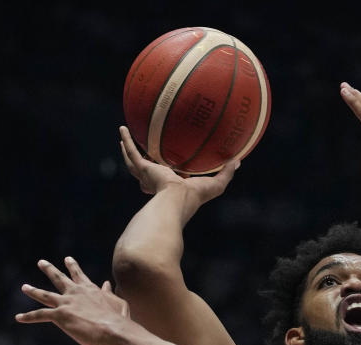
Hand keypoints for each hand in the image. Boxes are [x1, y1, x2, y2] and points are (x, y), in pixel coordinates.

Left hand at [15, 257, 130, 344]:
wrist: (114, 330)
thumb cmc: (119, 319)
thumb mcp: (118, 302)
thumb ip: (109, 293)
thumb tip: (107, 283)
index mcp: (90, 289)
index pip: (79, 275)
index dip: (73, 267)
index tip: (67, 259)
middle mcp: (75, 292)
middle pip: (59, 278)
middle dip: (49, 270)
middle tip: (41, 262)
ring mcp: (66, 303)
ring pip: (45, 294)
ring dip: (33, 290)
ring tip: (24, 287)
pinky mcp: (59, 315)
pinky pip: (40, 314)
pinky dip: (28, 316)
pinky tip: (19, 317)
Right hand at [119, 126, 239, 206]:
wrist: (177, 199)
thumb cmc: (196, 196)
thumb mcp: (216, 185)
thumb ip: (227, 173)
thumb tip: (238, 161)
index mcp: (174, 186)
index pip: (172, 179)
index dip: (174, 172)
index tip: (177, 166)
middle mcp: (158, 181)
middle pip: (149, 171)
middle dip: (146, 163)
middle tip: (146, 152)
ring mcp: (148, 175)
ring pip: (134, 160)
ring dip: (129, 149)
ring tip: (123, 138)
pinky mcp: (143, 169)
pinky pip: (131, 152)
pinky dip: (126, 140)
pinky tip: (122, 128)